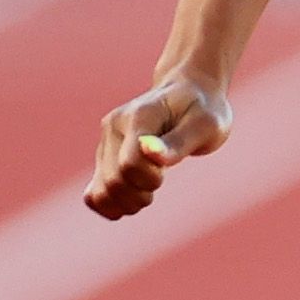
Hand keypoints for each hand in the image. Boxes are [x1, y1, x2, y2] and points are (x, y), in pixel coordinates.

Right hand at [88, 71, 233, 218]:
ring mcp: (106, 142)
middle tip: (159, 182)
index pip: (130, 163)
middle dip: (139, 194)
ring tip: (146, 195)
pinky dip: (108, 205)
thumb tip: (151, 153)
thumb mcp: (206, 125)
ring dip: (125, 203)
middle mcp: (114, 127)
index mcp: (139, 116)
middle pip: (114, 180)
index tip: (165, 172)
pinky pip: (93, 193)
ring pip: (102, 190)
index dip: (149, 179)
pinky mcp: (105, 156)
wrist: (188, 94)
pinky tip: (130, 203)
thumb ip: (179, 141)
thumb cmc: (203, 111)